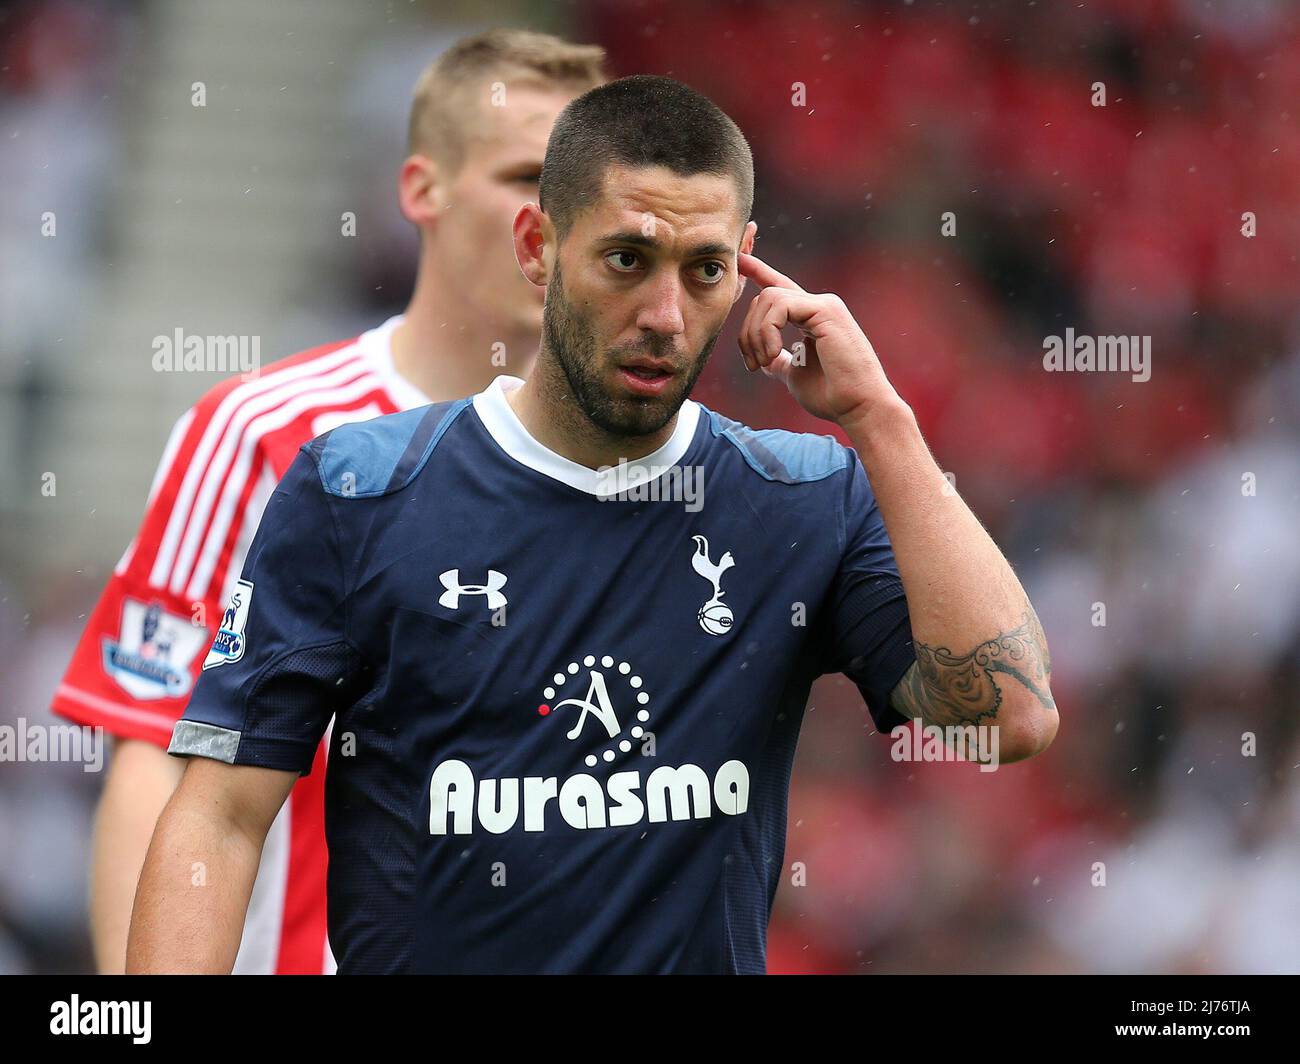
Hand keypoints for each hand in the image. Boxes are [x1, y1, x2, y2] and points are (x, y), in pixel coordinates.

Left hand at [736, 252, 900, 424]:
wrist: (857, 406)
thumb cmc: (832, 395)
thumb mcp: (795, 375)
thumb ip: (780, 362)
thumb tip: (764, 361)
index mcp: (812, 318)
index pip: (781, 288)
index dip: (759, 272)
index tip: (740, 260)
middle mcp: (819, 306)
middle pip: (765, 297)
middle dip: (747, 332)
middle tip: (753, 364)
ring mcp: (824, 305)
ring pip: (769, 298)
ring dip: (756, 334)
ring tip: (765, 361)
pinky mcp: (825, 309)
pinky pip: (780, 306)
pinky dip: (768, 331)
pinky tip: (774, 353)